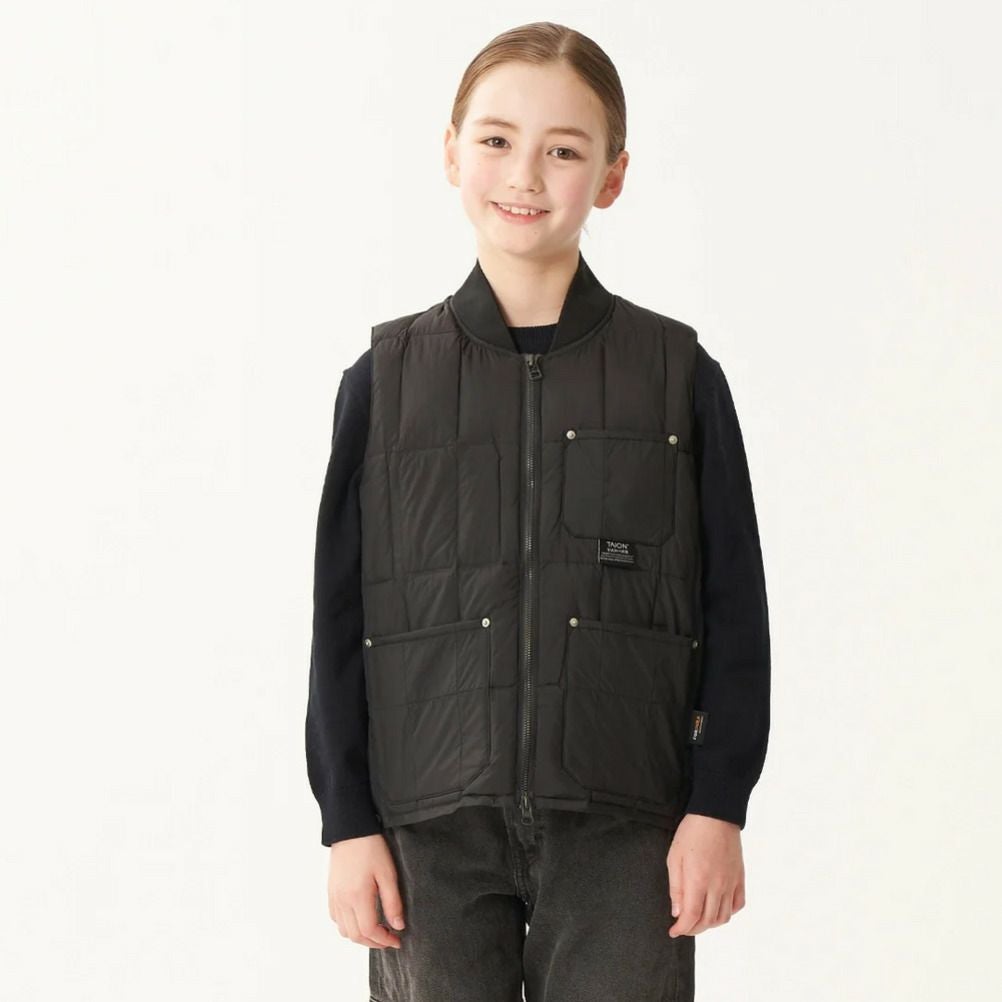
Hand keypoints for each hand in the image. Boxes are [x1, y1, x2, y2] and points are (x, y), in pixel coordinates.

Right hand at [328, 833, 405, 949]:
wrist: (351, 830)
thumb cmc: (371, 848)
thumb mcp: (388, 873)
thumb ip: (393, 902)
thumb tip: (398, 926)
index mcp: (358, 896)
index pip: (369, 931)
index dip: (384, 940)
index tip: (397, 940)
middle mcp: (342, 901)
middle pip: (355, 936)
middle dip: (374, 943)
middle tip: (389, 939)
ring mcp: (334, 897)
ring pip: (344, 931)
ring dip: (361, 937)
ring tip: (377, 931)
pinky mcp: (331, 892)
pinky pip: (336, 919)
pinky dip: (348, 927)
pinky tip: (361, 919)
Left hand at [666, 813, 744, 936]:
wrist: (716, 814)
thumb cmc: (691, 832)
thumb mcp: (674, 857)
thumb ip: (676, 887)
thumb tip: (677, 912)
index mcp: (698, 880)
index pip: (692, 916)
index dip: (682, 928)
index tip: (673, 931)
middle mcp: (717, 886)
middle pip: (708, 920)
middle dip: (693, 929)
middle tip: (682, 927)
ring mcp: (731, 883)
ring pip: (724, 917)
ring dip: (710, 924)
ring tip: (698, 920)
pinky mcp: (740, 878)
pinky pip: (738, 905)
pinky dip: (728, 913)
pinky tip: (717, 910)